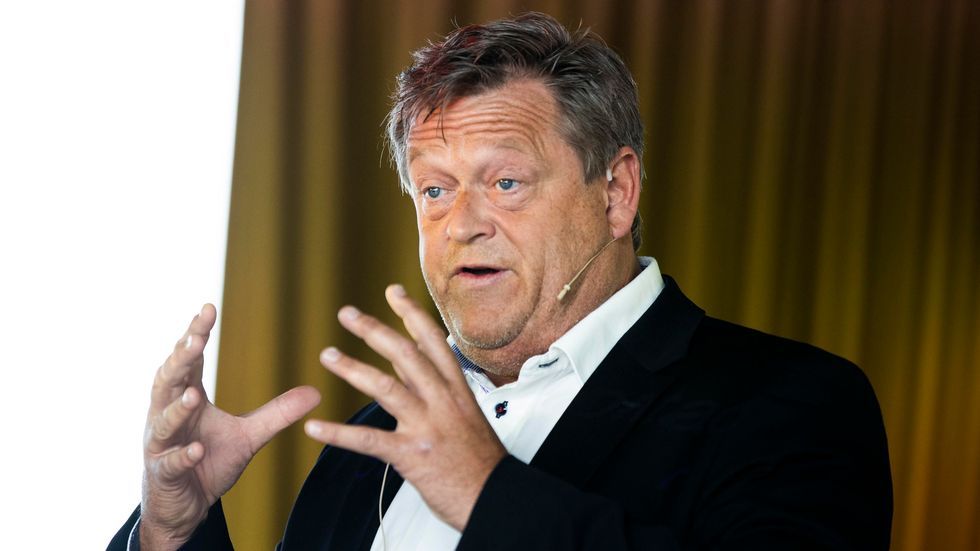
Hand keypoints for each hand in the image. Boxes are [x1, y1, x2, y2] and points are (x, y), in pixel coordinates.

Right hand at [140, 304, 320, 549]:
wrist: (186, 505)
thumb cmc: (209, 461)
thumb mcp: (249, 435)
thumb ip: (277, 413)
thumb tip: (316, 391)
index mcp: (187, 398)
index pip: (189, 360)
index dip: (195, 334)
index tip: (208, 308)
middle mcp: (167, 415)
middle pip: (168, 381)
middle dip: (180, 359)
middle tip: (194, 338)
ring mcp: (161, 445)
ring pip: (164, 421)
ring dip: (177, 408)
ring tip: (194, 394)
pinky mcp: (163, 474)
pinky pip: (171, 463)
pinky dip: (183, 455)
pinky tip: (196, 449)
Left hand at [304, 285, 506, 530]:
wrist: (496, 498)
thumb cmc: (480, 461)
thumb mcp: (464, 414)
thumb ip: (433, 387)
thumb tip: (405, 361)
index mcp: (457, 390)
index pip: (433, 341)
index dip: (411, 314)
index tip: (393, 292)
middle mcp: (442, 401)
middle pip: (405, 354)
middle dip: (374, 330)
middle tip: (347, 314)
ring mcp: (427, 426)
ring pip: (386, 387)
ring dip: (352, 368)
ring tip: (328, 356)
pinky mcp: (411, 454)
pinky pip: (368, 440)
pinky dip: (338, 433)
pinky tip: (316, 427)